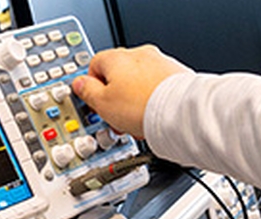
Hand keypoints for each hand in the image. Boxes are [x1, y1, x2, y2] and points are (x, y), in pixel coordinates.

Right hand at [71, 45, 191, 139]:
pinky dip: (153, 100)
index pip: (94, 65)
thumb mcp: (102, 104)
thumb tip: (80, 84)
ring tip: (136, 121)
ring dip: (135, 100)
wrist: (180, 111)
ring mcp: (160, 63)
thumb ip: (87, 91)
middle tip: (116, 116)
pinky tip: (153, 116)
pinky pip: (157, 87)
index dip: (92, 87)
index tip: (95, 102)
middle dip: (116, 97)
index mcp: (116, 57)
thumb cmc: (143, 106)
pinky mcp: (177, 75)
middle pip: (118, 75)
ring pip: (139, 82)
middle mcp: (140, 55)